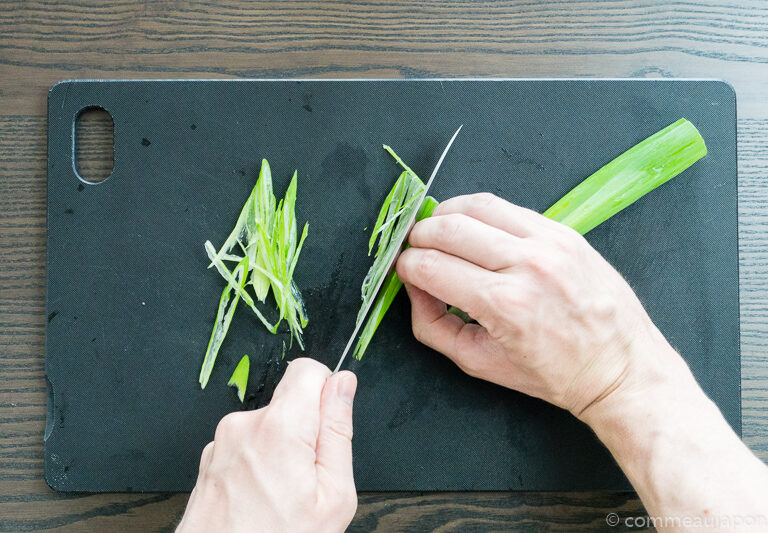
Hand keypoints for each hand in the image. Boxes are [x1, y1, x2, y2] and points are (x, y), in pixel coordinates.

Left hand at [176, 359, 357, 532]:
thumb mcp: (332, 495)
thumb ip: (339, 430)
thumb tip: (343, 385)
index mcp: (279, 427)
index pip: (308, 369)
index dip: (326, 391)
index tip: (328, 423)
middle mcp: (243, 426)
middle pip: (288, 400)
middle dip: (304, 429)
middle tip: (307, 477)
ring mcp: (221, 442)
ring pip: (267, 425)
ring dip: (279, 450)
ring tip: (280, 495)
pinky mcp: (209, 458)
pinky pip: (245, 444)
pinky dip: (257, 463)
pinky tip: (259, 499)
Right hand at [396, 192, 679, 417]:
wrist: (620, 368)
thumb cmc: (551, 374)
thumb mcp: (479, 363)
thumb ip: (433, 325)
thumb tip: (412, 286)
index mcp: (503, 304)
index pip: (429, 266)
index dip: (405, 267)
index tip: (405, 272)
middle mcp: (526, 265)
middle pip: (447, 228)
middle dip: (418, 237)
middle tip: (415, 250)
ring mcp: (549, 242)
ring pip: (475, 206)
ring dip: (445, 216)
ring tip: (438, 233)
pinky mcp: (564, 230)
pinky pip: (507, 206)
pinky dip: (479, 213)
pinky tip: (473, 228)